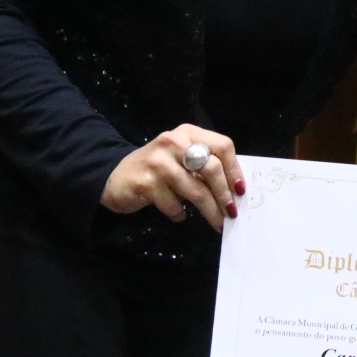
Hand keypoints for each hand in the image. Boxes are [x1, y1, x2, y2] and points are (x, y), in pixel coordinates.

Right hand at [100, 125, 244, 229]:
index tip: (241, 191)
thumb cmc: (157, 169)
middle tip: (232, 213)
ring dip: (210, 211)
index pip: (223, 146)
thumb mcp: (181, 157)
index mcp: (188, 133)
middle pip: (212, 168)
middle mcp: (174, 142)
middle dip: (225, 194)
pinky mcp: (146, 182)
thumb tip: (236, 189)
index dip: (235, 169)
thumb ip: (204, 165)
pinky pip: (174, 204)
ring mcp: (159, 162)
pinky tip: (180, 215)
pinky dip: (180, 214)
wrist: (116, 177)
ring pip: (196, 190)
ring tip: (217, 223)